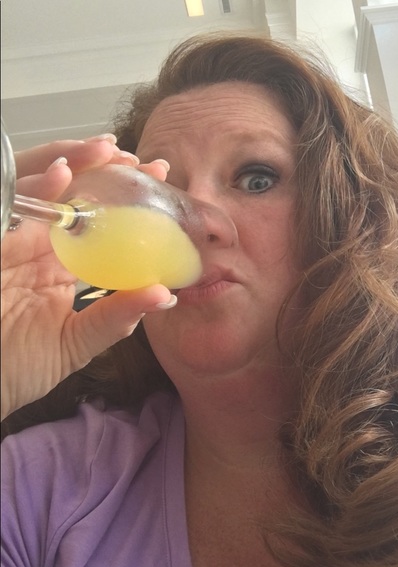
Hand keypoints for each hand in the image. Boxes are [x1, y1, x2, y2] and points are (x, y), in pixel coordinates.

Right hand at [1, 136, 174, 419]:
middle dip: (105, 172)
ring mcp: (12, 242)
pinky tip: (64, 173)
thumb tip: (166, 295)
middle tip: (143, 163)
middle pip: (73, 196)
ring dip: (73, 163)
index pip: (98, 223)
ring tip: (109, 151)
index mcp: (61, 265)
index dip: (127, 202)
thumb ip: (115, 317)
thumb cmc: (18, 368)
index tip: (161, 185)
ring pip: (41, 188)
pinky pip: (10, 206)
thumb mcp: (77, 342)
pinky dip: (37, 188)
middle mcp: (37, 247)